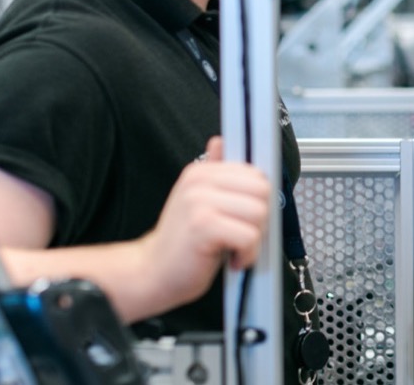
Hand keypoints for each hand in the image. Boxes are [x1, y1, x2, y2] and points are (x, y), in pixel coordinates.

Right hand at [133, 137, 272, 311]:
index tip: (243, 220)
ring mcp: (199, 202)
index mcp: (200, 173)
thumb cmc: (182, 243)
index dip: (258, 201)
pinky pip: (249, 236)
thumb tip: (220, 142)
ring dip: (254, 240)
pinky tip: (232, 259)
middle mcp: (198, 182)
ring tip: (233, 248)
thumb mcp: (197, 202)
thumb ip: (215, 175)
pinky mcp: (203, 226)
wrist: (152, 272)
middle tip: (240, 235)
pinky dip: (247, 255)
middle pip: (262, 191)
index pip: (255, 174)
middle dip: (260, 219)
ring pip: (259, 213)